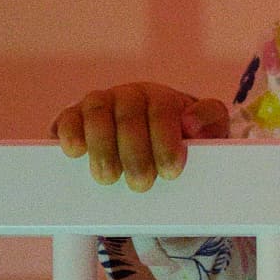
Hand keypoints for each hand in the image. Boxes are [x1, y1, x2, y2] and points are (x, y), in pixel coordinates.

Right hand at [50, 82, 229, 187]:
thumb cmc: (181, 144)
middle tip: (141, 184)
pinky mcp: (75, 117)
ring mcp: (101, 104)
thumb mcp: (207, 135)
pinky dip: (68, 133)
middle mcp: (131, 96)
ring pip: (97, 114)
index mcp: (163, 99)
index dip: (165, 141)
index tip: (171, 171)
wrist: (153, 148)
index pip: (163, 112)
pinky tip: (74, 152)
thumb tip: (192, 123)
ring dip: (102, 147)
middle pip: (129, 118)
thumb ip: (211, 123)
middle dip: (135, 154)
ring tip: (109, 177)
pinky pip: (67, 118)